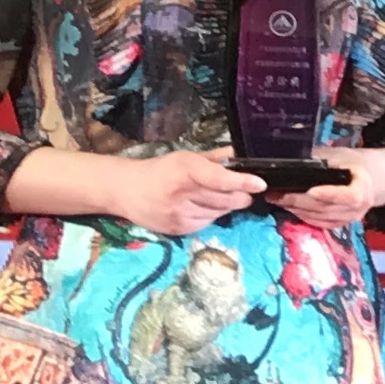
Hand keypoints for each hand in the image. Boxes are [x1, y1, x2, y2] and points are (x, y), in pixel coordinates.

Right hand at [108, 151, 265, 236]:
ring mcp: (179, 214)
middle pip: (226, 199)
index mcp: (185, 170)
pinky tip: (199, 207)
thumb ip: (216, 158)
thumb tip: (243, 154)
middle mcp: (182, 193)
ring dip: (225, 206)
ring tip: (211, 196)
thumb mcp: (186, 158)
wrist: (125, 190)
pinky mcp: (177, 229)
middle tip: (242, 191)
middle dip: (240, 196)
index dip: (242, 182)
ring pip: (220, 213)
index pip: (220, 179)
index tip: (260, 184)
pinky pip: (207, 223)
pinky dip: (211, 215)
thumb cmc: (161, 170)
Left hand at [263, 144, 384, 230]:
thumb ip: (320, 160)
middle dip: (299, 201)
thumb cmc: (351, 163)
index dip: (329, 195)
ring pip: (319, 218)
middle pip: (327, 208)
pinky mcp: (339, 224)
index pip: (349, 196)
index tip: (310, 190)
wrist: (368, 178)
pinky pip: (318, 223)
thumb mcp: (339, 155)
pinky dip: (301, 215)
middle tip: (276, 194)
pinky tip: (288, 206)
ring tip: (276, 199)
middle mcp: (359, 207)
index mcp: (363, 187)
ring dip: (296, 209)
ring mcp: (349, 218)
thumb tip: (293, 161)